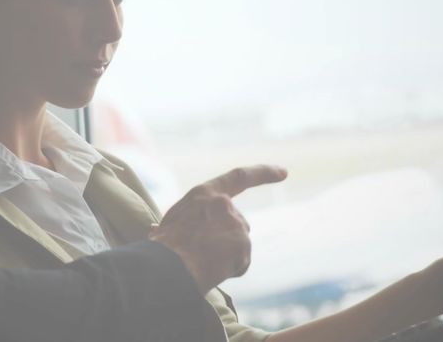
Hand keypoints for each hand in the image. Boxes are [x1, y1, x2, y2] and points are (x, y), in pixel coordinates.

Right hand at [149, 165, 287, 292]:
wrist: (166, 266)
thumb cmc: (162, 248)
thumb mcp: (167, 225)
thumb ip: (181, 223)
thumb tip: (158, 231)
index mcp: (204, 194)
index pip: (239, 177)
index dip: (262, 173)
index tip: (284, 172)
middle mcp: (224, 204)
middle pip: (237, 224)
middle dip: (227, 242)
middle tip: (202, 255)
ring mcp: (236, 222)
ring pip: (238, 246)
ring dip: (225, 257)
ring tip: (200, 262)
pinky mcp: (243, 243)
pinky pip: (240, 263)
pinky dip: (229, 270)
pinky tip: (213, 270)